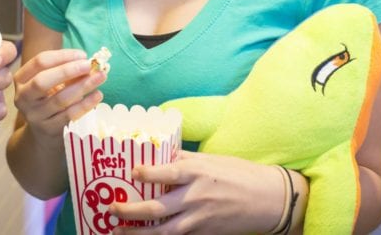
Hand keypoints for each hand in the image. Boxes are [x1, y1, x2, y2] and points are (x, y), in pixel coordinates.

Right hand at [13, 49, 105, 139]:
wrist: (42, 132)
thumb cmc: (48, 97)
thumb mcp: (50, 82)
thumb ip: (65, 70)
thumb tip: (90, 62)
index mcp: (21, 79)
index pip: (40, 62)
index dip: (62, 56)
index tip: (82, 55)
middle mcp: (23, 97)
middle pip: (42, 81)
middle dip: (68, 71)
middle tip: (89, 65)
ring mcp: (34, 115)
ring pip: (60, 99)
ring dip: (83, 86)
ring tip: (101, 77)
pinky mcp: (48, 129)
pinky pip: (69, 115)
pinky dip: (86, 104)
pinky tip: (98, 95)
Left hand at [109, 152, 284, 234]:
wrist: (268, 200)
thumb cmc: (238, 174)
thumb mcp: (210, 160)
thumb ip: (183, 160)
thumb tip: (157, 154)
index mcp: (198, 173)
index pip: (167, 173)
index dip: (147, 173)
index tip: (130, 171)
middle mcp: (196, 197)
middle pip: (158, 208)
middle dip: (131, 211)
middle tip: (111, 209)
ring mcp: (201, 219)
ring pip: (165, 231)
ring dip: (140, 233)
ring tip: (119, 231)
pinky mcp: (206, 234)